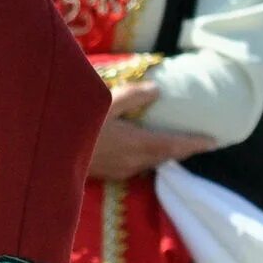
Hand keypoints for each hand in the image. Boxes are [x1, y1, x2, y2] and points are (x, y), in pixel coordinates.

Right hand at [85, 81, 214, 179]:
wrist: (47, 154)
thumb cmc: (75, 125)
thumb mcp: (104, 103)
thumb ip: (132, 96)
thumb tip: (157, 89)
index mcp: (138, 143)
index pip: (175, 145)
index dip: (195, 143)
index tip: (214, 141)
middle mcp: (134, 161)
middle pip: (166, 156)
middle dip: (182, 149)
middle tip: (196, 142)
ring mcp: (120, 170)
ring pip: (150, 163)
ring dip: (163, 154)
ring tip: (170, 144)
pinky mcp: (107, 173)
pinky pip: (135, 166)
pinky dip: (145, 157)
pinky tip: (137, 150)